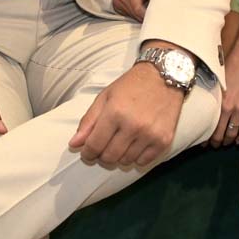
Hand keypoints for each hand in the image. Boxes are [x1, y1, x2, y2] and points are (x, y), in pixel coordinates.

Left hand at [69, 62, 183, 167]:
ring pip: (126, 161)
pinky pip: (143, 162)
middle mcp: (133, 126)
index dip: (87, 152)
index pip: (94, 145)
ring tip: (121, 142)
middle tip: (104, 146)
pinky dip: (136, 157)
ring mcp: (150, 135)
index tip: (88, 151)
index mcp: (114, 112)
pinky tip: (135, 144)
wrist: (163, 76)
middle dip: (102, 155)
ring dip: (119, 156)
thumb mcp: (105, 97)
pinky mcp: (164, 141)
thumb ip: (88, 121)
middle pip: (109, 157)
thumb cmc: (131, 86)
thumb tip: (74, 144)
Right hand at [112, 0, 156, 21]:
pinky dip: (135, 15)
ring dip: (140, 16)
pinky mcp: (115, 5)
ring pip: (131, 16)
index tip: (155, 19)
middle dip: (144, 17)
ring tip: (146, 9)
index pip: (137, 9)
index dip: (146, 16)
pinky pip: (127, 15)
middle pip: (134, 14)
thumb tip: (160, 10)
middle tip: (154, 17)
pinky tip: (140, 9)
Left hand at [209, 31, 238, 146]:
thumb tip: (209, 98)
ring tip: (226, 144)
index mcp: (219, 99)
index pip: (210, 123)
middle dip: (217, 141)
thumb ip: (215, 90)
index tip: (203, 141)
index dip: (206, 135)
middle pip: (222, 131)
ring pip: (235, 132)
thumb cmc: (234, 59)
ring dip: (230, 140)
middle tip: (213, 146)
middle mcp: (230, 106)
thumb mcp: (219, 76)